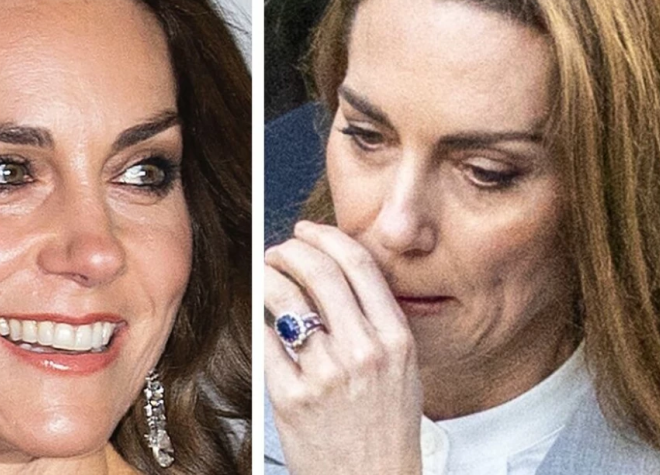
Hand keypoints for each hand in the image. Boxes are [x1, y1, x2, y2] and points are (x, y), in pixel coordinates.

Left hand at [265, 221, 422, 474]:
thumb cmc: (384, 429)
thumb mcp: (402, 370)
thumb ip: (376, 322)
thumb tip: (337, 271)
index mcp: (395, 340)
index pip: (359, 264)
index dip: (326, 237)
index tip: (308, 230)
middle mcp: (364, 352)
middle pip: (319, 271)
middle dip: (290, 249)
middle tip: (278, 250)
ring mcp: (327, 375)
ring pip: (285, 297)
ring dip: (266, 275)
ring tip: (262, 274)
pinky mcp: (292, 398)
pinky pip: (265, 339)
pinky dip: (257, 318)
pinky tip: (257, 315)